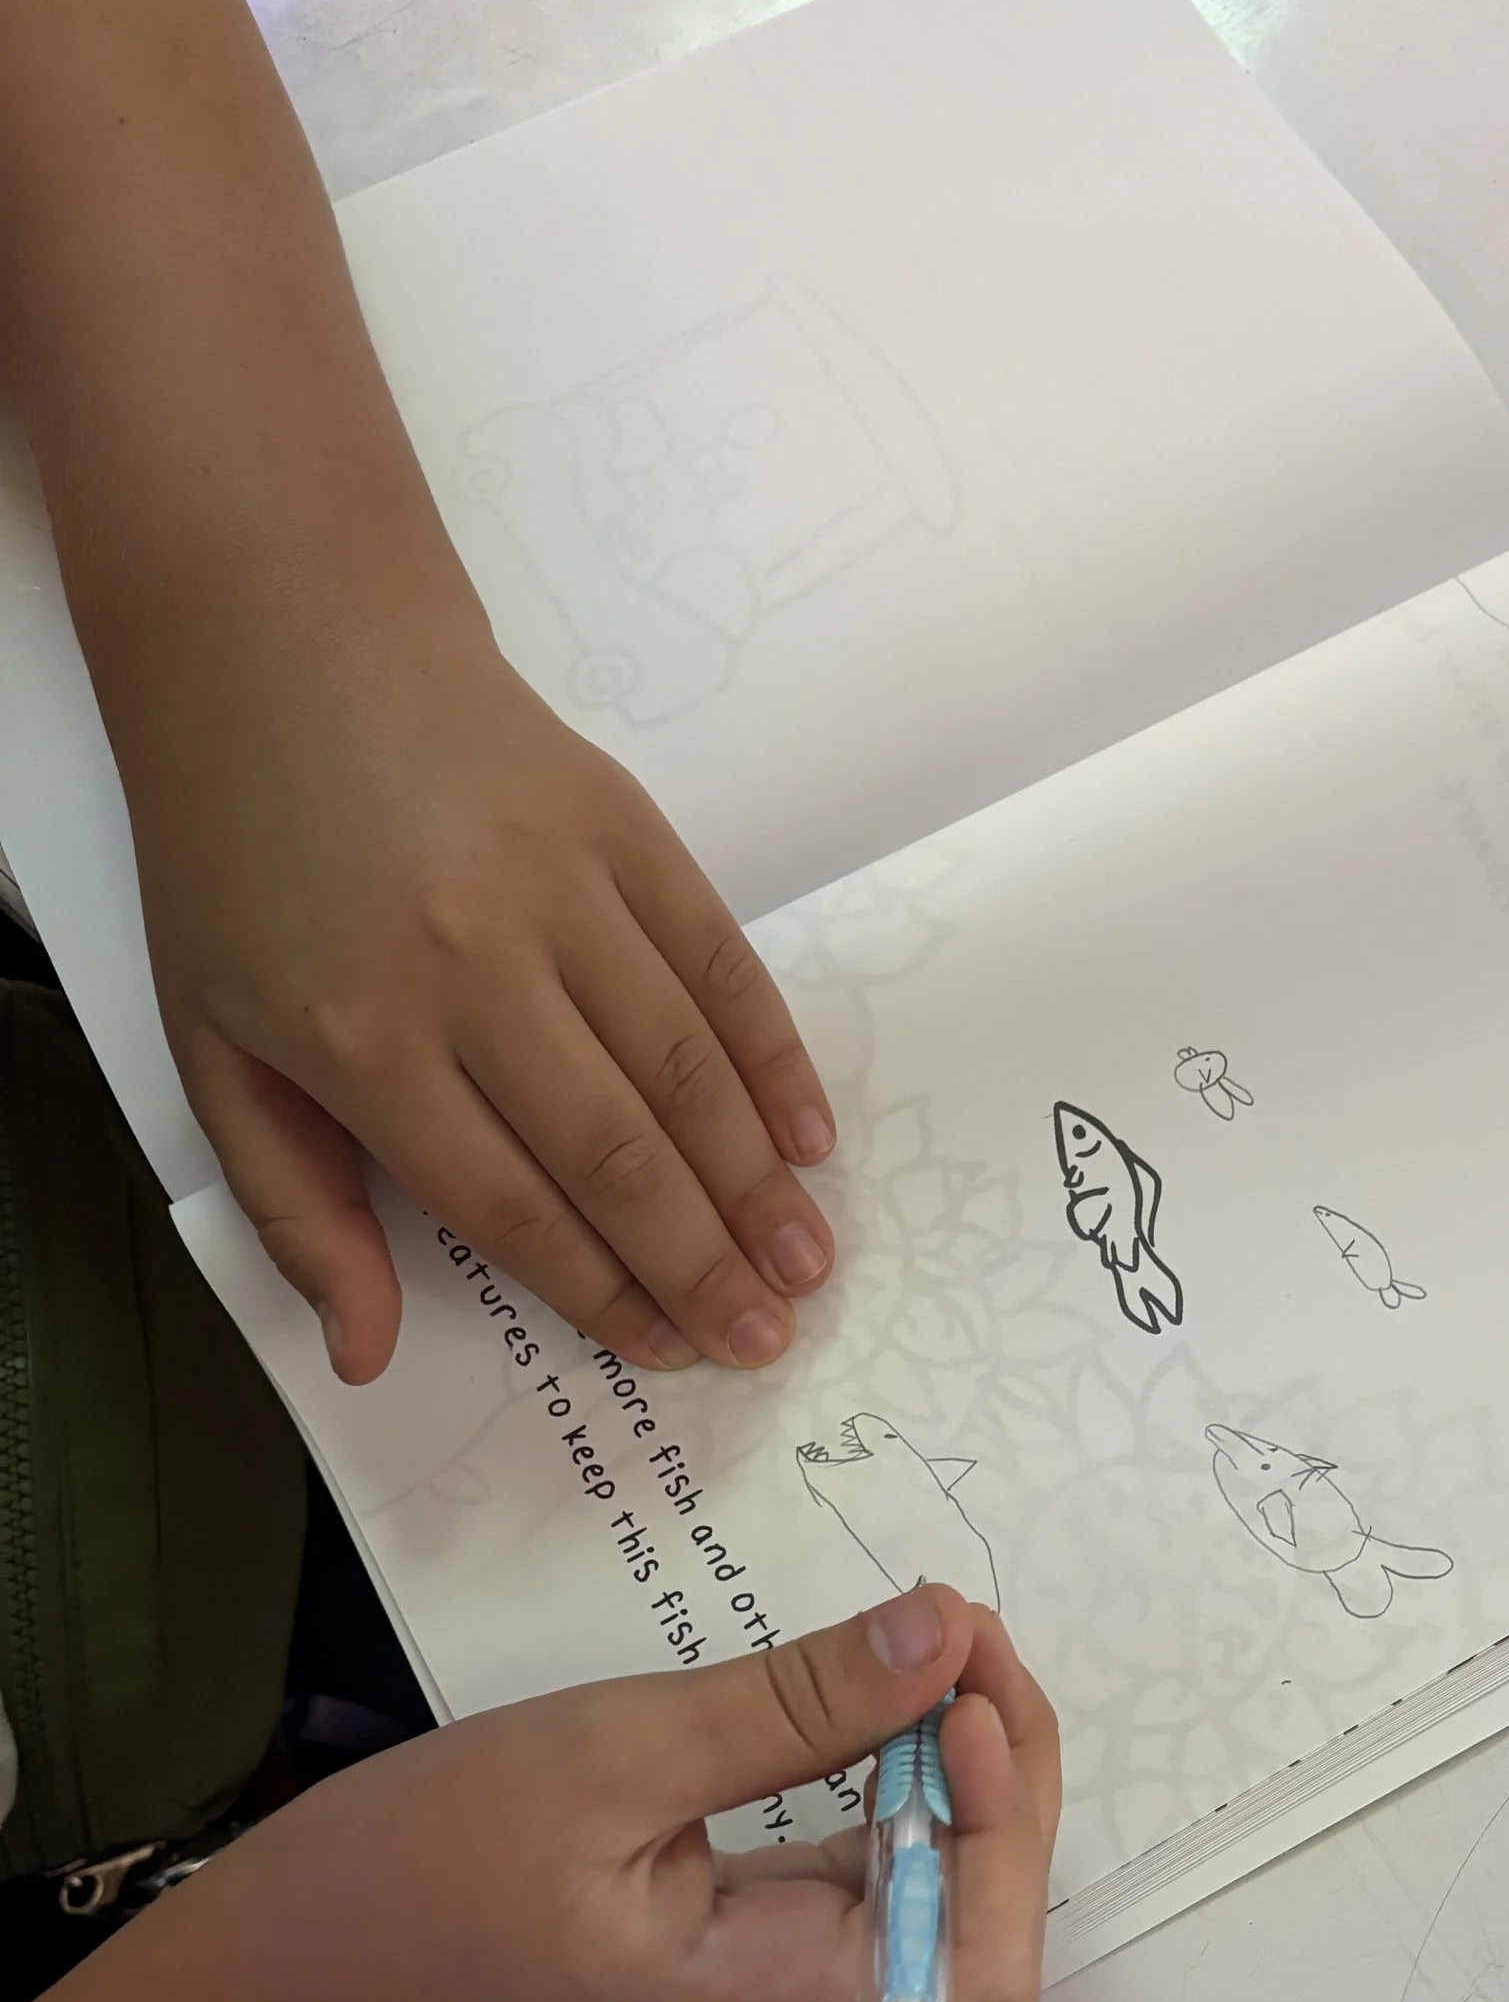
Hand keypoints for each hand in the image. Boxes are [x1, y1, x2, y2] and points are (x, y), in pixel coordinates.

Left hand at [126, 612, 838, 1385]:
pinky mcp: (621, 827)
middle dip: (701, 1262)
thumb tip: (363, 1356)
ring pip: (681, 1068)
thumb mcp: (210, 1048)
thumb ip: (292, 1210)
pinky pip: (718, 963)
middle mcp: (470, 970)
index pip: (510, 1204)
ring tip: (805, 1263)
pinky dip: (771, 1056)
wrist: (284, 645)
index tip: (664, 1348)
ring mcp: (557, 891)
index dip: (599, 1291)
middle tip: (767, 1338)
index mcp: (363, 1041)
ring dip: (754, 1180)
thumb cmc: (238, 863)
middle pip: (614, 1152)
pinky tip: (805, 1136)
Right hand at [151, 1587, 1059, 2001]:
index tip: (965, 1665)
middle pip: (972, 1931)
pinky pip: (853, 1910)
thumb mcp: (610, 1756)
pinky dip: (883, 1808)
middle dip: (998, 1776)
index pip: (978, 1942)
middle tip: (957, 1633)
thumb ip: (795, 1706)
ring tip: (927, 1651)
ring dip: (948, 1782)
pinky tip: (867, 1718)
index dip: (1010, 1804)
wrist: (287, 2000)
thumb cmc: (414, 1881)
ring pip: (923, 1914)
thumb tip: (944, 1636)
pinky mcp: (737, 1998)